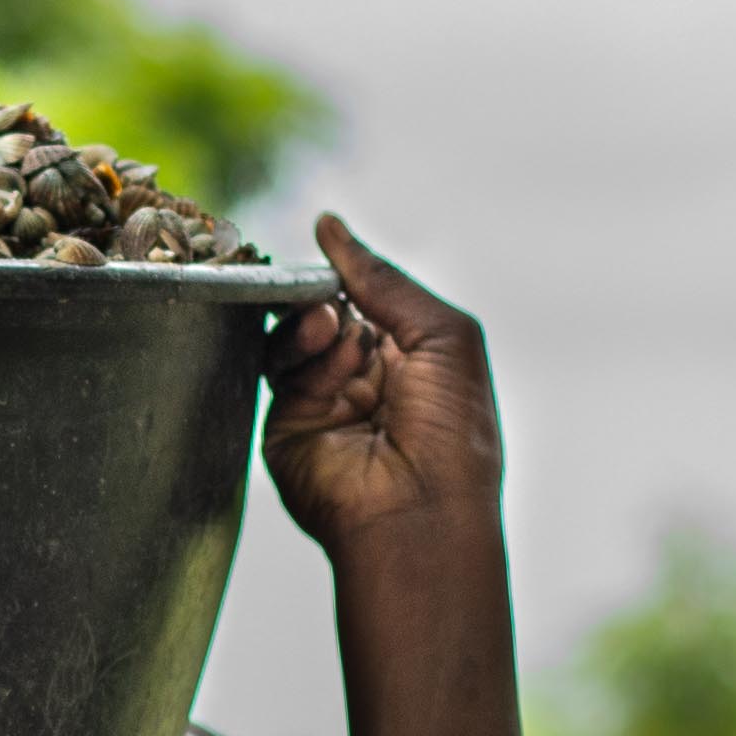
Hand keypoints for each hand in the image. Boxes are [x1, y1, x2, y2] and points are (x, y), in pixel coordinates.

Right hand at [261, 213, 501, 567]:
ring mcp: (323, 401)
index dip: (344, 271)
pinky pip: (281, 372)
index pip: (362, 295)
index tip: (325, 244)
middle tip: (332, 300)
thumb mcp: (442, 332)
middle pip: (319, 309)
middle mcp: (363, 376)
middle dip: (323, 296)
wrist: (421, 509)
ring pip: (293, 337)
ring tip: (334, 331)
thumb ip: (382, 278)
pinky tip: (334, 362)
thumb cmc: (453, 429)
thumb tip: (329, 225)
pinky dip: (307, 358)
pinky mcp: (288, 426)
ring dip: (313, 324)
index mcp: (408, 353)